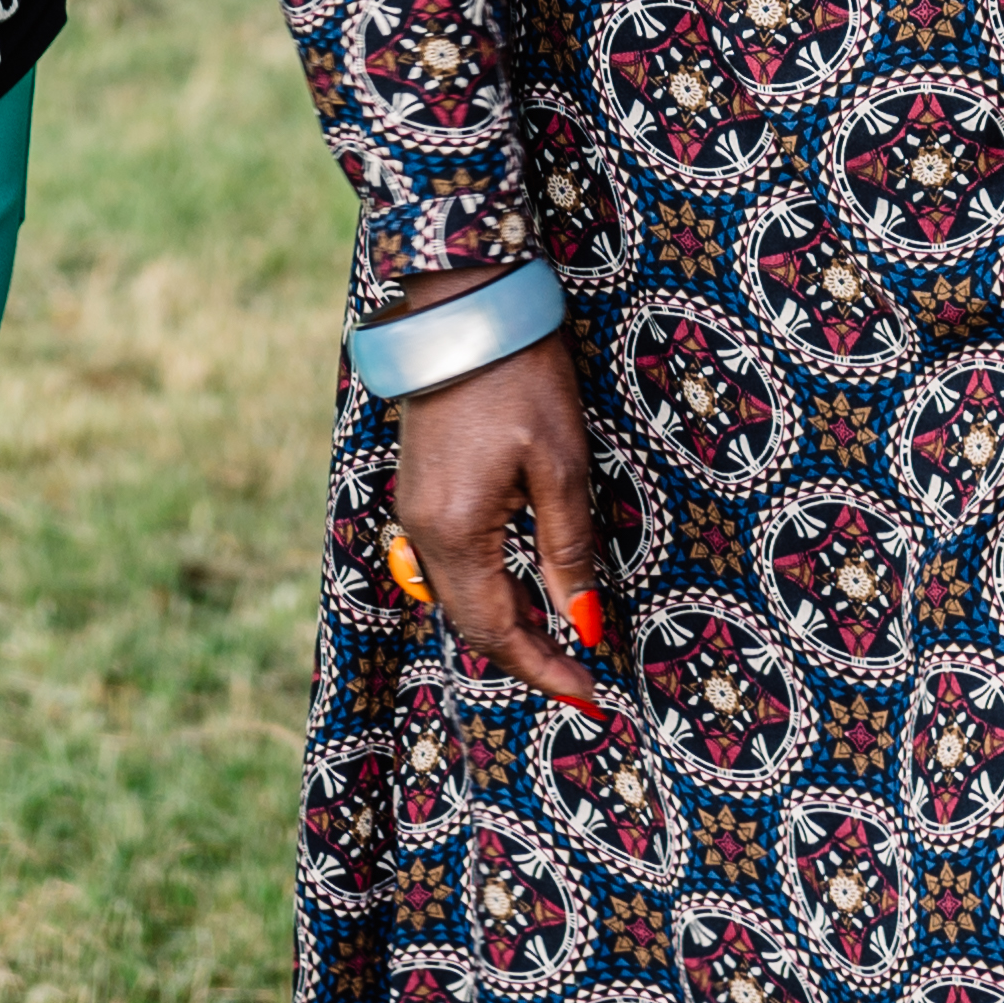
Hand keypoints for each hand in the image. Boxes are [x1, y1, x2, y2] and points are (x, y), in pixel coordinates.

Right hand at [374, 271, 611, 725]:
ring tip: (562, 640)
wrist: (463, 306)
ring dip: (509, 622)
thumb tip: (585, 622)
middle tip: (581, 677)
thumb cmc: (519, 377)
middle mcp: (422, 528)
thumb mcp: (561, 464)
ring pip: (460, 593)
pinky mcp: (420, 486)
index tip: (589, 696)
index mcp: (456, 530)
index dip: (543, 669)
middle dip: (526, 655)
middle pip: (472, 621)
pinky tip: (527, 586)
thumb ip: (568, 549)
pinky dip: (491, 586)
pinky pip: (453, 560)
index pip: (497, 630)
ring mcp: (414, 507)